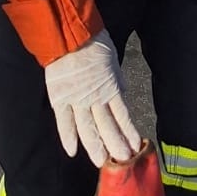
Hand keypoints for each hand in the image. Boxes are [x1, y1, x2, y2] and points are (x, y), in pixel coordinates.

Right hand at [44, 28, 140, 165]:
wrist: (72, 34)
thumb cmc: (94, 43)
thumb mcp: (113, 60)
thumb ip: (117, 79)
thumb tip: (123, 93)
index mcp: (111, 87)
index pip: (122, 115)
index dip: (128, 132)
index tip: (135, 146)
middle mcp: (96, 97)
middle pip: (107, 126)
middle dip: (116, 145)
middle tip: (123, 161)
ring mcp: (77, 100)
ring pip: (88, 128)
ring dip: (96, 146)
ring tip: (103, 162)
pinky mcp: (61, 98)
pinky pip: (65, 121)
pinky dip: (68, 137)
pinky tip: (73, 152)